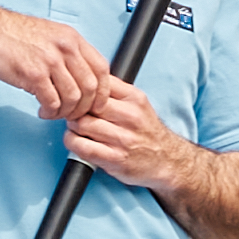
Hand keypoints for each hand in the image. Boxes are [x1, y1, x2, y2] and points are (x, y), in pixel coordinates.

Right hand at [0, 7, 110, 118]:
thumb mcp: (49, 35)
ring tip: (54, 112)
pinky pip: (52, 102)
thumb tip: (78, 77)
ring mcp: (50, 61)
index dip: (103, 91)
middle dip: (83, 107)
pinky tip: (43, 110)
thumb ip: (66, 53)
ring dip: (65, 112)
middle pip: (90, 87)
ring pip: (72, 98)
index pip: (101, 68)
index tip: (96, 103)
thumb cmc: (12, 34)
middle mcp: (65, 48)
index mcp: (71, 38)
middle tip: (72, 113)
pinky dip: (50, 112)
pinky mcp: (33, 74)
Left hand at [61, 80, 191, 195]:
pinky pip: (82, 147)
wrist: (167, 159)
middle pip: (87, 103)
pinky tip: (77, 141)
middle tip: (73, 113)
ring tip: (76, 128)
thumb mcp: (137, 103)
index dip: (83, 89)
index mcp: (134, 98)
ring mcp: (123, 139)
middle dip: (75, 108)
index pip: (99, 83)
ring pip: (81, 124)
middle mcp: (130, 117)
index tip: (79, 96)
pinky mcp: (115, 159)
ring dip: (72, 126)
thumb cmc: (146, 131)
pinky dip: (72, 143)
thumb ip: (114, 91)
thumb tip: (85, 78)